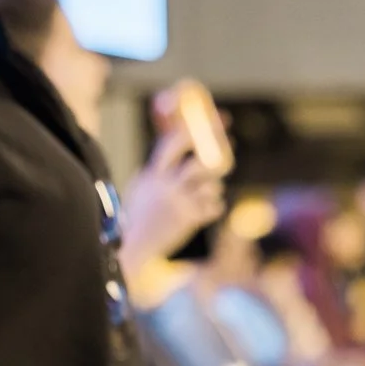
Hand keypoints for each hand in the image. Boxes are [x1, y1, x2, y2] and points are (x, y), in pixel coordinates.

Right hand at [121, 127, 227, 264]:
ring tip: (207, 193)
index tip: (212, 121)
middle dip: (217, 155)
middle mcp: (167, 186)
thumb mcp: (142, 186)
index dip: (192, 131)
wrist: (134, 245)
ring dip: (214, 187)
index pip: (173, 144)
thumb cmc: (139, 214)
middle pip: (199, 163)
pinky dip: (215, 207)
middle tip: (230, 144)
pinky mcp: (188, 220)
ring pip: (212, 185)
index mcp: (153, 174)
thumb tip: (172, 145)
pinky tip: (206, 210)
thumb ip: (158, 168)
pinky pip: (215, 206)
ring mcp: (179, 203)